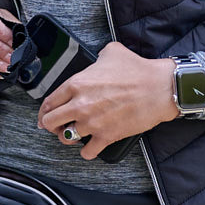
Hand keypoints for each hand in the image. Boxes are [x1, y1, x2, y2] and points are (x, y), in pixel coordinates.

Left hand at [36, 43, 177, 156]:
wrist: (160, 88)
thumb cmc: (137, 70)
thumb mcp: (110, 52)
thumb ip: (96, 58)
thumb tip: (96, 61)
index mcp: (76, 84)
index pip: (48, 102)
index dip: (44, 111)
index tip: (45, 115)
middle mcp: (79, 105)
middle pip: (50, 122)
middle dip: (51, 125)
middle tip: (57, 126)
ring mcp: (92, 122)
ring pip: (66, 138)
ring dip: (68, 137)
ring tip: (74, 134)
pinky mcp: (107, 136)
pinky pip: (88, 151)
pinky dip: (86, 151)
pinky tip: (89, 146)